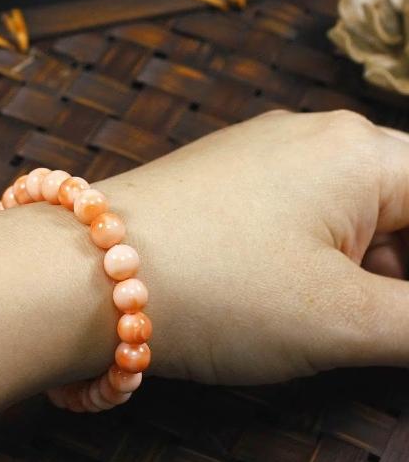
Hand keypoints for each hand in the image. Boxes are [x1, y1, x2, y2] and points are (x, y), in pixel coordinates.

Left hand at [97, 110, 408, 384]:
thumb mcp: (342, 318)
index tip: (393, 313)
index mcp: (360, 151)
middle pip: (398, 203)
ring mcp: (259, 151)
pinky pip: (294, 209)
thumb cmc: (217, 288)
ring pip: (345, 209)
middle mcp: (312, 135)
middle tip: (377, 326)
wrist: (84, 271)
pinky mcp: (221, 176)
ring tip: (331, 319)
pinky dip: (311, 252)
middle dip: (398, 269)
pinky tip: (283, 292)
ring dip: (360, 267)